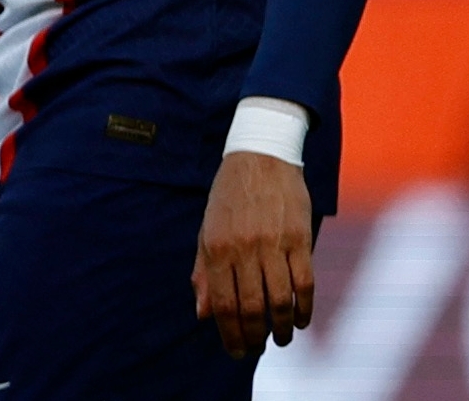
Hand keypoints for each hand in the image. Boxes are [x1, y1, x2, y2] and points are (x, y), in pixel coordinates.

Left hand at [194, 151, 314, 354]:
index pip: (222, 303)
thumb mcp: (206, 230)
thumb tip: (202, 314)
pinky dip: (306, 309)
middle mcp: (243, 248)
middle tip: (258, 349)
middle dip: (254, 336)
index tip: (236, 350)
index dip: (229, 333)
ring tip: (280, 339)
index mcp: (216, 247)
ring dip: (282, 328)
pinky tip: (302, 321)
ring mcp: (274, 244)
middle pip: (252, 307)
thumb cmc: (229, 197)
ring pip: (281, 300)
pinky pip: (306, 283)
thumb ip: (204, 272)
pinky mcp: (300, 239)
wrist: (260, 157)